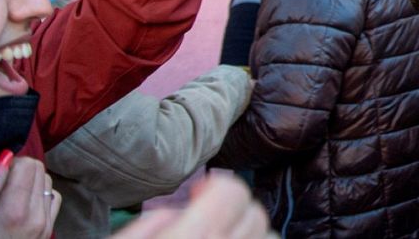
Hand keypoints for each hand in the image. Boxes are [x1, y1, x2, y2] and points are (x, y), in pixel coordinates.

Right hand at [0, 153, 60, 238]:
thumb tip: (4, 158)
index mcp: (15, 211)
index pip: (27, 164)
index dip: (9, 163)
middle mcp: (37, 215)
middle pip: (39, 170)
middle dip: (19, 170)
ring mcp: (46, 224)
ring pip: (47, 182)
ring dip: (30, 182)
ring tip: (7, 197)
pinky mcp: (48, 230)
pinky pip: (52, 199)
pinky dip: (40, 195)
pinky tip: (21, 205)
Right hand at [113, 174, 272, 238]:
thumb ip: (150, 224)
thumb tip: (177, 211)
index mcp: (196, 236)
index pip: (232, 191)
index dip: (216, 185)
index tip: (200, 192)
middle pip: (254, 213)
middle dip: (234, 208)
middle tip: (209, 218)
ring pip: (268, 236)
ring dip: (250, 232)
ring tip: (223, 235)